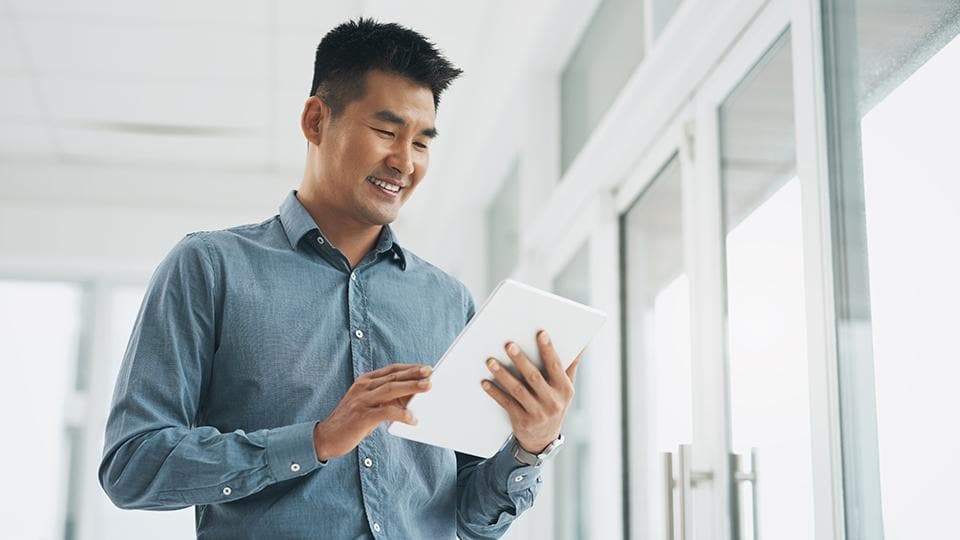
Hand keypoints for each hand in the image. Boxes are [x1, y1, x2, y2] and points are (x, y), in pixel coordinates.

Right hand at [313, 363, 431, 460]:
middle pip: (393, 377)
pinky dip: (401, 414)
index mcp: (365, 381)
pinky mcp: (362, 416)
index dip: (409, 368)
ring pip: (390, 389)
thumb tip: (412, 396)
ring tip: (427, 387)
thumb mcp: (369, 404)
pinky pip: (386, 412)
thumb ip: (386, 398)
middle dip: (414, 374)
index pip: (391, 370)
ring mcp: (362, 401)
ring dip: (411, 387)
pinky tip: (412, 419)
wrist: (326, 437)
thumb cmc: (352, 421)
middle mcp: (363, 387)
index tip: (426, 367)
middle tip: (430, 372)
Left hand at [481, 330, 581, 452]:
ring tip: (491, 361)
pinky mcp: (522, 421)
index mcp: (564, 389)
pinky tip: (485, 382)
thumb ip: (570, 366)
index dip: (549, 350)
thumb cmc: (554, 404)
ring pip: (518, 390)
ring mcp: (537, 413)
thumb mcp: (566, 388)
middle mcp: (552, 401)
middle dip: (521, 360)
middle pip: (534, 377)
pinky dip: (495, 393)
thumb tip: (581, 344)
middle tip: (509, 344)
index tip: (540, 333)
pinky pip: (507, 404)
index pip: (556, 366)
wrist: (544, 439)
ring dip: (503, 375)